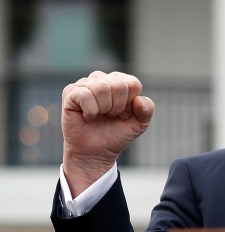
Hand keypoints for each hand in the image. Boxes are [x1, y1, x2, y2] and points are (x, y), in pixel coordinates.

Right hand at [62, 71, 153, 196]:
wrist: (96, 152)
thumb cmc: (116, 134)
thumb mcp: (140, 123)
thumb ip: (147, 109)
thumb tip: (138, 99)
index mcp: (120, 82)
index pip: (132, 83)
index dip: (130, 104)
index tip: (123, 114)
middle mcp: (102, 79)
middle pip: (118, 85)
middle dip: (117, 107)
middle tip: (109, 116)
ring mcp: (85, 84)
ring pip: (102, 88)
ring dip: (103, 109)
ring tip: (99, 116)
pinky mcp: (70, 92)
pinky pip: (85, 95)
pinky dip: (90, 111)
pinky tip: (87, 116)